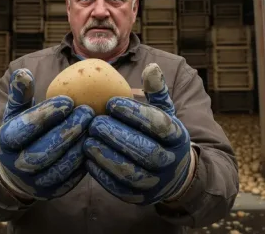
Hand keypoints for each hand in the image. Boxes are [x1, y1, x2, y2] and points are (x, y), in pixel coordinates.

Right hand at [0, 68, 94, 200]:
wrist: (15, 172)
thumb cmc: (21, 132)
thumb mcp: (15, 113)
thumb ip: (19, 95)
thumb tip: (22, 73)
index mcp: (4, 142)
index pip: (24, 128)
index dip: (47, 114)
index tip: (69, 99)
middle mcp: (16, 165)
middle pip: (42, 151)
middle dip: (67, 130)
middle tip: (88, 111)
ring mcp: (34, 182)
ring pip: (58, 167)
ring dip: (78, 145)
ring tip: (94, 125)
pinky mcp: (52, 192)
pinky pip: (71, 179)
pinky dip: (84, 161)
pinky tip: (95, 142)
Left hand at [83, 63, 192, 205]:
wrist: (174, 174)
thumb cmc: (160, 134)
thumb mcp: (165, 112)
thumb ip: (157, 91)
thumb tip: (151, 67)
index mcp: (178, 136)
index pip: (158, 124)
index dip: (134, 113)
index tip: (110, 102)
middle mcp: (171, 161)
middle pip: (146, 151)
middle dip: (117, 135)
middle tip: (95, 122)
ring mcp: (156, 182)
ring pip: (130, 172)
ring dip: (106, 155)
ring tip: (87, 139)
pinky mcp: (138, 197)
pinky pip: (118, 187)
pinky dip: (100, 172)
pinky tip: (87, 157)